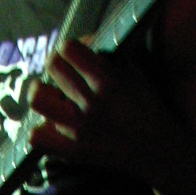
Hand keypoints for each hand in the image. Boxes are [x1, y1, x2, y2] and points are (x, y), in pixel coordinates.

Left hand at [27, 38, 172, 179]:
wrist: (158, 150)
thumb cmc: (146, 106)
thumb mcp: (136, 72)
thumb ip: (108, 55)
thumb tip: (82, 41)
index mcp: (109, 82)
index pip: (69, 49)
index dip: (70, 48)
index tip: (76, 55)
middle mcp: (92, 105)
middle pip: (52, 67)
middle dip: (56, 64)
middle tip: (63, 72)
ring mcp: (79, 130)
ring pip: (37, 99)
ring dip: (40, 92)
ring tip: (50, 94)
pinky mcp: (73, 152)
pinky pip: (37, 137)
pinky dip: (40, 129)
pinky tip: (52, 124)